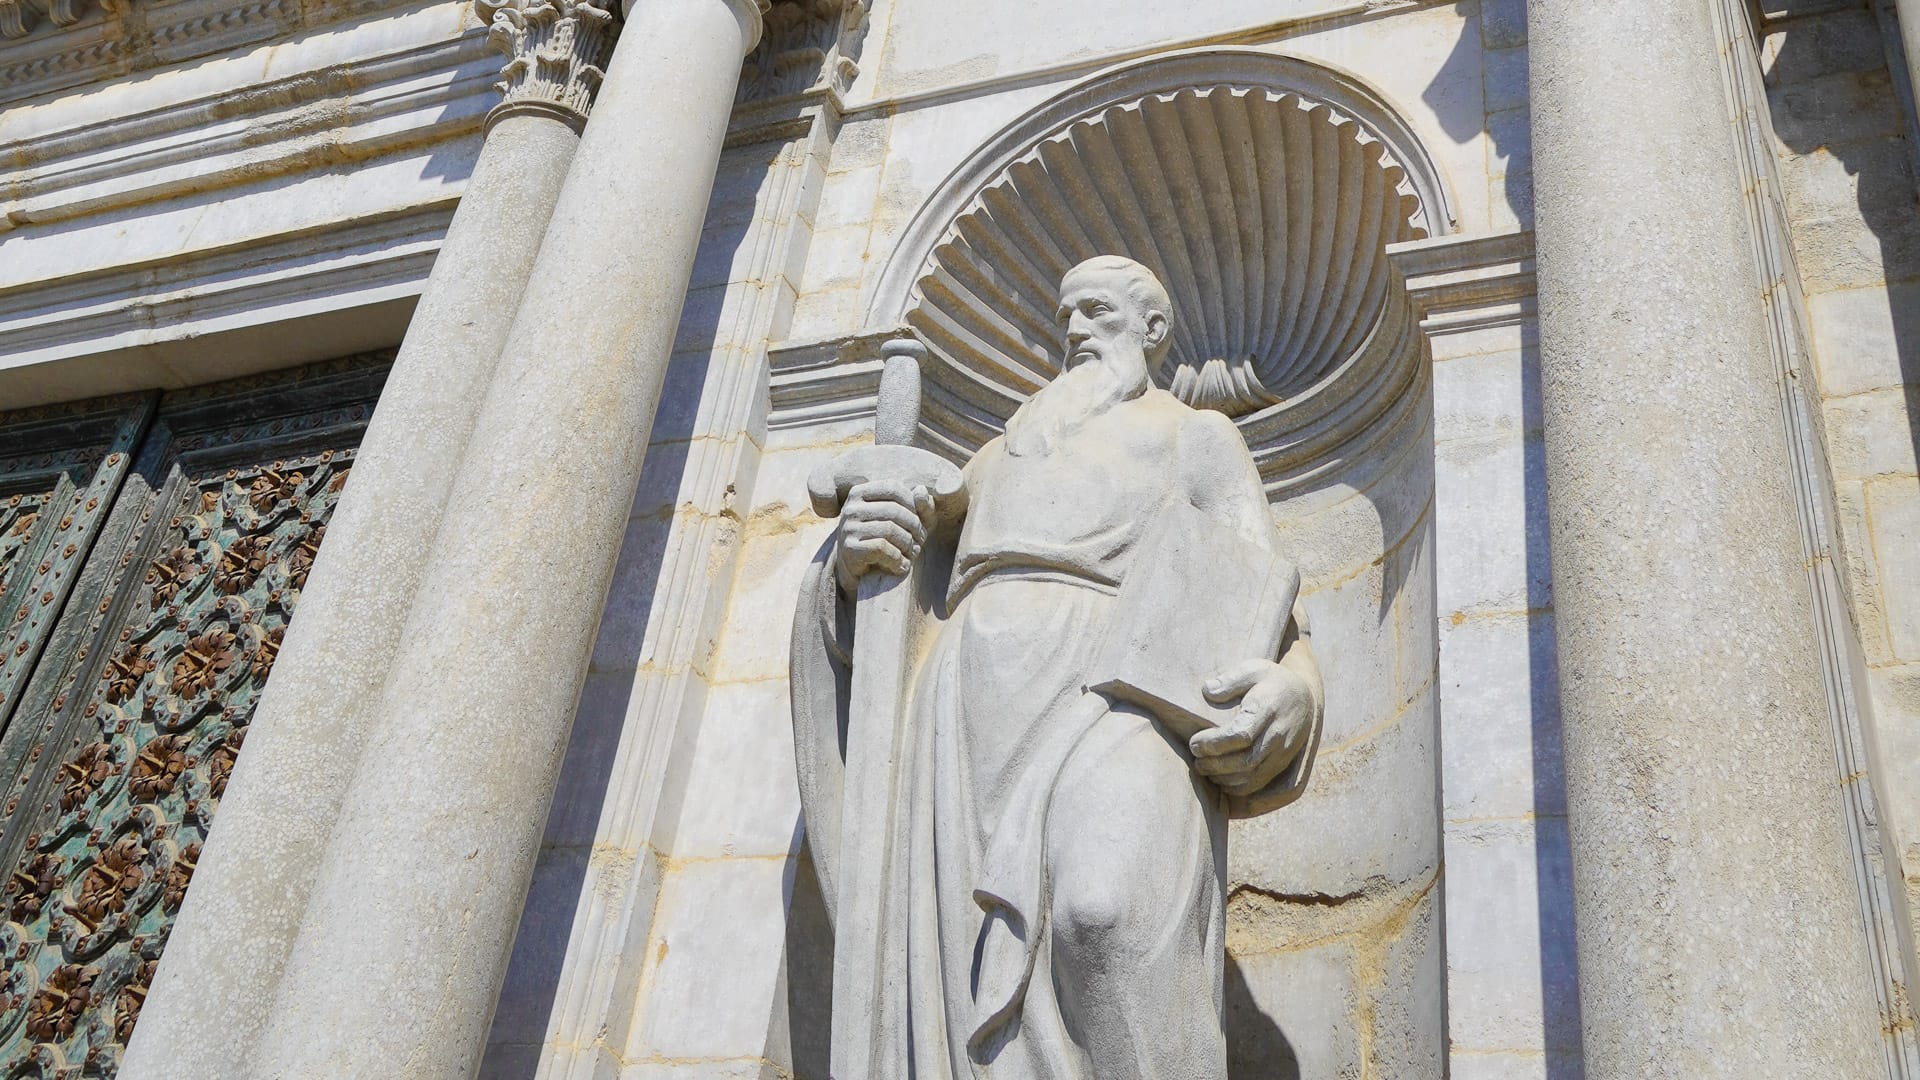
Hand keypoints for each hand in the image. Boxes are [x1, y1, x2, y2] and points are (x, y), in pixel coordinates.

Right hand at [834, 479, 934, 593]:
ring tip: (914, 553)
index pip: (893, 488)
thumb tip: (921, 490)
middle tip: (922, 540)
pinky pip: (881, 548)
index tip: (920, 521)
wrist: (860, 570)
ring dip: (908, 544)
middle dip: (914, 526)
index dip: (912, 503)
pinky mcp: (849, 548)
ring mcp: (847, 528)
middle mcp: (850, 508)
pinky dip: (897, 558)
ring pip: (889, 529)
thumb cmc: (884, 539)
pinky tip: (903, 565)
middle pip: (893, 510)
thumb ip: (919, 505)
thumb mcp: (904, 519)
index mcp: (860, 493)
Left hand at [1189, 658, 1314, 796]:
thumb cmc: (1270, 681)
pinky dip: (1238, 787)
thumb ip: (1230, 680)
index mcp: (1269, 709)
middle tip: (1196, 759)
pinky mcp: (1283, 764)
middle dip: (1215, 764)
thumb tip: (1207, 690)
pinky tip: (1220, 778)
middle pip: (1246, 761)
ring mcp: (1283, 752)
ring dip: (1224, 778)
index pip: (1241, 734)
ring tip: (1204, 768)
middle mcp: (1279, 735)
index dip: (1215, 744)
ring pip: (1253, 777)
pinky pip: (1260, 783)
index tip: (1194, 743)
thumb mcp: (1253, 669)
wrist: (1303, 696)